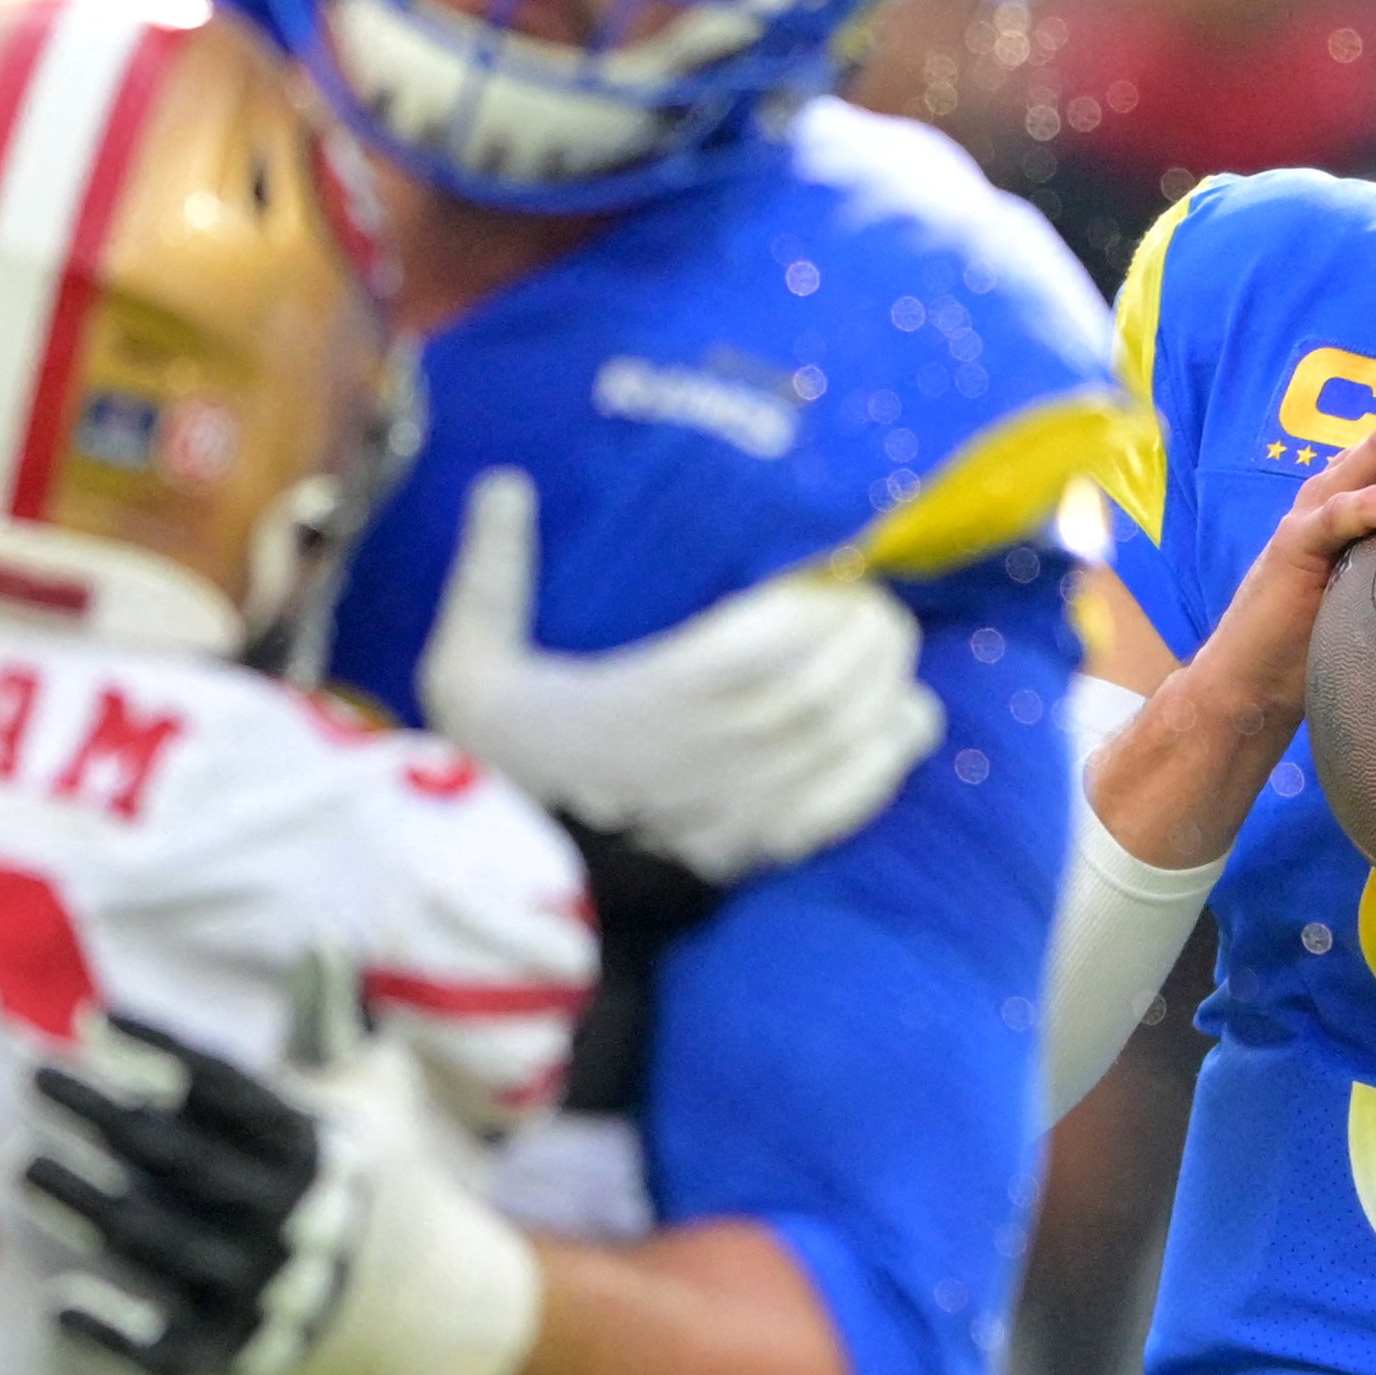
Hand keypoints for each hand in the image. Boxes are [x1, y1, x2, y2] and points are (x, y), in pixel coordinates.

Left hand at [21, 961, 540, 1374]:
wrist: (435, 1312)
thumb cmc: (378, 1178)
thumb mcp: (373, 1096)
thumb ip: (332, 1022)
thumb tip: (322, 936)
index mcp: (326, 1148)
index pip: (226, 1086)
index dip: (155, 1047)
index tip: (90, 1015)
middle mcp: (299, 1220)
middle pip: (179, 1159)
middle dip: (100, 1113)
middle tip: (32, 1074)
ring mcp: (270, 1294)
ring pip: (157, 1244)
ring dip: (82, 1204)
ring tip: (23, 1162)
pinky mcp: (245, 1359)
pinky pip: (164, 1353)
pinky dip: (112, 1336)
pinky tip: (58, 1304)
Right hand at [421, 468, 939, 880]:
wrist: (500, 892)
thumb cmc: (489, 769)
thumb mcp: (467, 669)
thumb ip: (489, 575)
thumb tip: (502, 482)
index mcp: (648, 699)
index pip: (764, 644)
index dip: (819, 609)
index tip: (836, 579)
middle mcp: (711, 753)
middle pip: (824, 688)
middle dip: (869, 640)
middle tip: (878, 609)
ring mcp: (741, 808)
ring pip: (845, 743)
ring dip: (888, 690)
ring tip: (897, 655)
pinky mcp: (757, 851)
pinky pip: (844, 807)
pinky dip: (887, 763)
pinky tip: (908, 726)